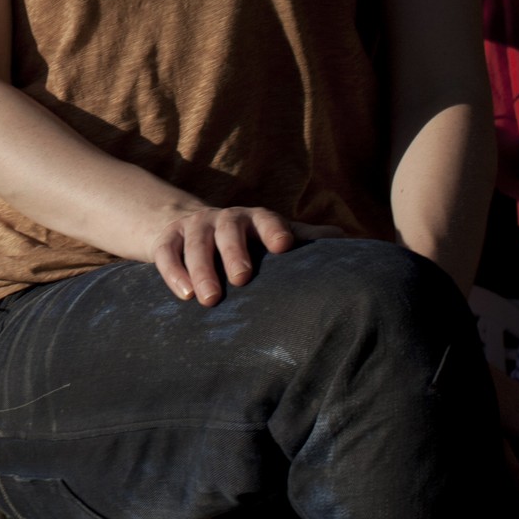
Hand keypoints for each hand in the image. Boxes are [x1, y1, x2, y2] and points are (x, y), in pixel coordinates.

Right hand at [144, 205, 342, 305]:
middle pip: (229, 230)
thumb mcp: (274, 237)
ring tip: (207, 299)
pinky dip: (172, 272)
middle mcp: (224, 219)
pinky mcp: (167, 238)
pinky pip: (166, 253)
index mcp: (255, 219)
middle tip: (241, 278)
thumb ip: (308, 241)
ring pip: (196, 243)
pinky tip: (182, 296)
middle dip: (234, 252)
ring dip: (201, 269)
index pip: (267, 218)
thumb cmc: (246, 241)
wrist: (189, 225)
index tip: (284, 246)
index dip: (275, 229)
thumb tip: (353, 245)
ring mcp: (194, 227)